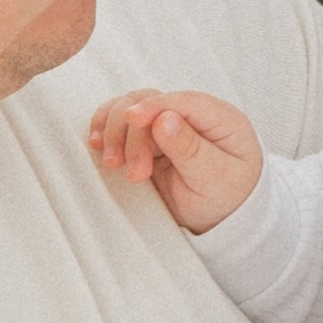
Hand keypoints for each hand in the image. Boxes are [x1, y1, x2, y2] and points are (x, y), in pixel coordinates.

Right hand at [89, 86, 262, 234]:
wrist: (215, 221)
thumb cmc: (224, 199)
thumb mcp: (215, 180)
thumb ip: (191, 149)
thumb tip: (165, 118)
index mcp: (220, 119)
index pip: (185, 101)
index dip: (156, 105)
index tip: (133, 118)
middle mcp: (191, 115)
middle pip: (152, 102)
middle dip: (134, 135)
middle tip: (135, 173)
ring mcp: (167, 123)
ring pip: (131, 107)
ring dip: (116, 133)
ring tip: (113, 164)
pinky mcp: (147, 137)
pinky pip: (121, 121)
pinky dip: (106, 128)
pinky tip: (98, 144)